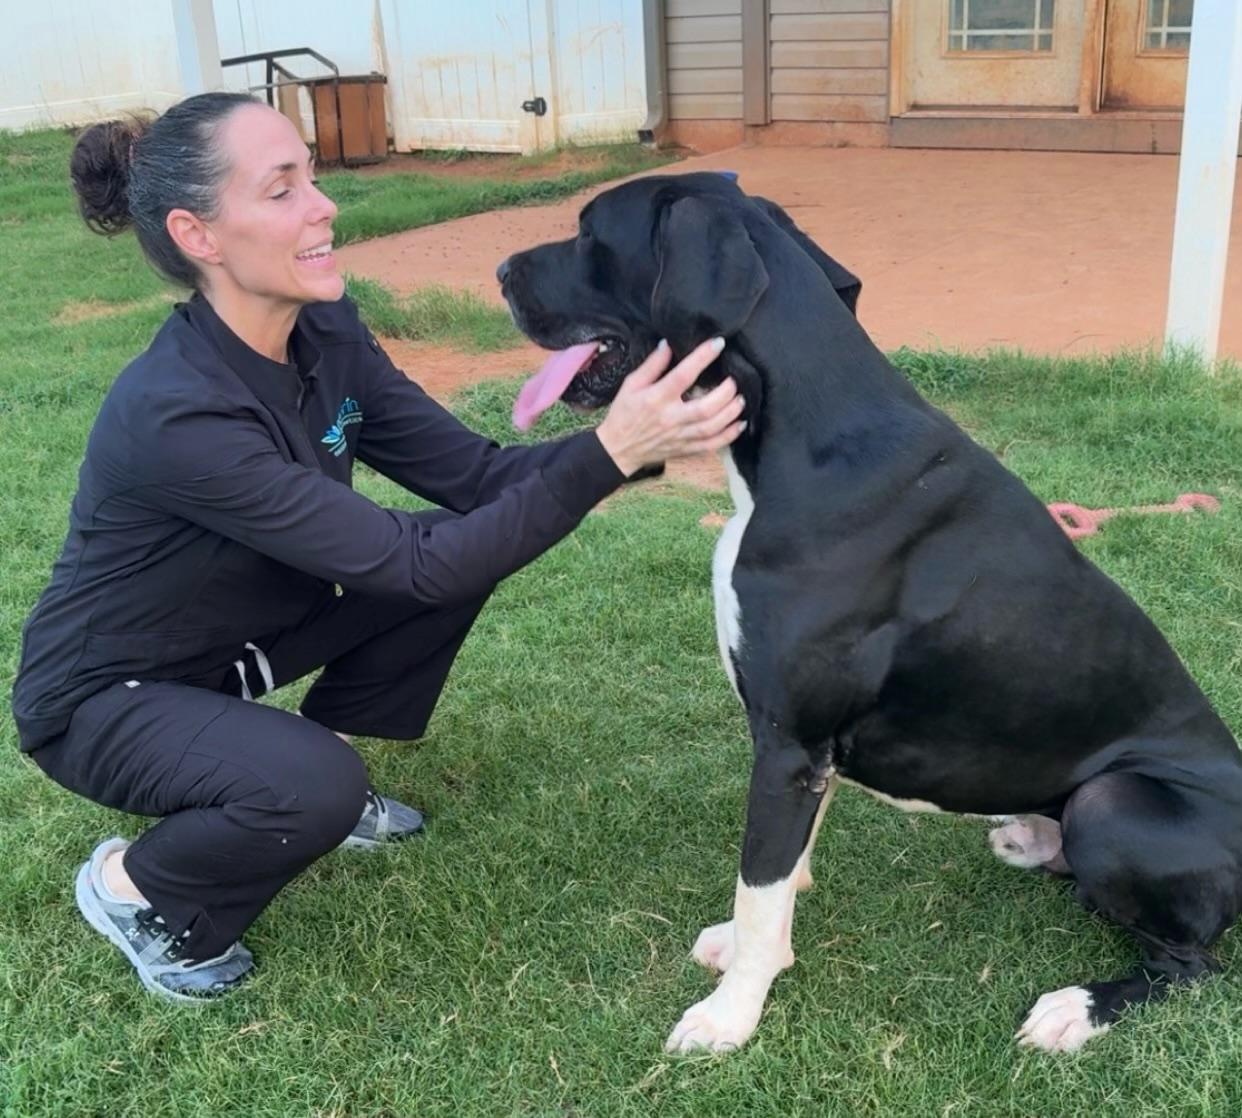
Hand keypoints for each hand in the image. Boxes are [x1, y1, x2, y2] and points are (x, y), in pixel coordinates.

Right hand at [595, 338, 746, 476]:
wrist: (618, 449)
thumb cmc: (624, 414)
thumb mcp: (631, 384)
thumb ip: (652, 365)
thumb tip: (668, 344)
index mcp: (656, 399)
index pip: (683, 376)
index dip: (702, 358)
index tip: (718, 344)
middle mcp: (670, 419)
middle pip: (705, 408)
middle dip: (725, 392)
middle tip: (734, 380)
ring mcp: (679, 437)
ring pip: (712, 427)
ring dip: (731, 413)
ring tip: (740, 399)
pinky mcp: (685, 450)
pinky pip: (711, 446)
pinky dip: (728, 436)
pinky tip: (739, 424)